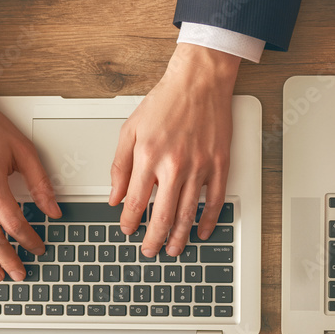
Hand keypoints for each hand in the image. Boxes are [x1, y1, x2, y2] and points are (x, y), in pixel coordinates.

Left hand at [109, 44, 238, 257]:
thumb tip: (115, 196)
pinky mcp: (219, 164)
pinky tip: (203, 230)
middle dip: (153, 239)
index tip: (127, 230)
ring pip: (188, 213)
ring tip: (173, 250)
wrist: (199, 81)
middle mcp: (175, 165)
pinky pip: (215, 199)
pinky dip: (209, 219)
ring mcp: (200, 166)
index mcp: (149, 157)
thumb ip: (119, 166)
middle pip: (162, 215)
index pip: (136, 202)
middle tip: (149, 251)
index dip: (130, 221)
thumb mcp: (130, 130)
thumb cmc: (165, 102)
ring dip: (179, 236)